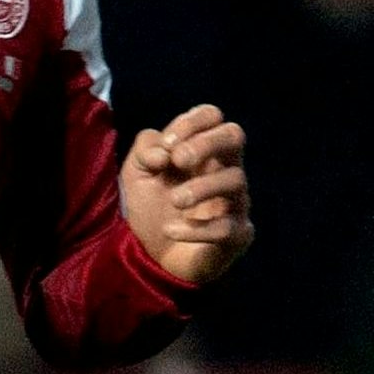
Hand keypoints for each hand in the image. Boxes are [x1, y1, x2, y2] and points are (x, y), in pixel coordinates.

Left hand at [120, 105, 250, 284]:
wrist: (152, 257)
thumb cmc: (152, 208)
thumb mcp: (136, 174)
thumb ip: (144, 151)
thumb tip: (163, 153)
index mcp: (202, 150)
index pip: (212, 116)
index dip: (192, 122)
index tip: (168, 146)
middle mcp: (224, 169)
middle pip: (235, 135)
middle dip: (206, 142)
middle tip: (178, 161)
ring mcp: (235, 201)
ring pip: (235, 180)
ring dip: (200, 187)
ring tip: (174, 201)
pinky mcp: (237, 234)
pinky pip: (228, 227)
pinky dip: (196, 228)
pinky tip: (170, 231)